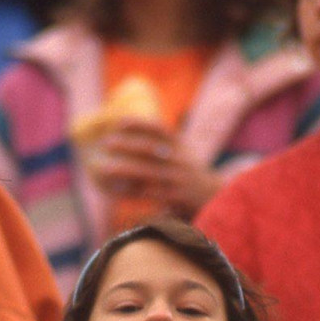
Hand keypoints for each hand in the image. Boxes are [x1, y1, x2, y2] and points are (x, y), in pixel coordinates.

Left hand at [85, 118, 223, 216]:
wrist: (215, 196)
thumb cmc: (190, 172)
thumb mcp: (181, 151)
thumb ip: (161, 141)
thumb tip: (130, 127)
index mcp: (179, 145)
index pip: (157, 129)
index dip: (138, 124)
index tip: (118, 123)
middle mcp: (179, 159)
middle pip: (149, 148)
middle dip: (126, 145)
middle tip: (106, 143)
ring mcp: (179, 178)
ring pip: (148, 172)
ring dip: (125, 169)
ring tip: (104, 169)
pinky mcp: (179, 197)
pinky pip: (154, 194)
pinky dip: (137, 193)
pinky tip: (121, 192)